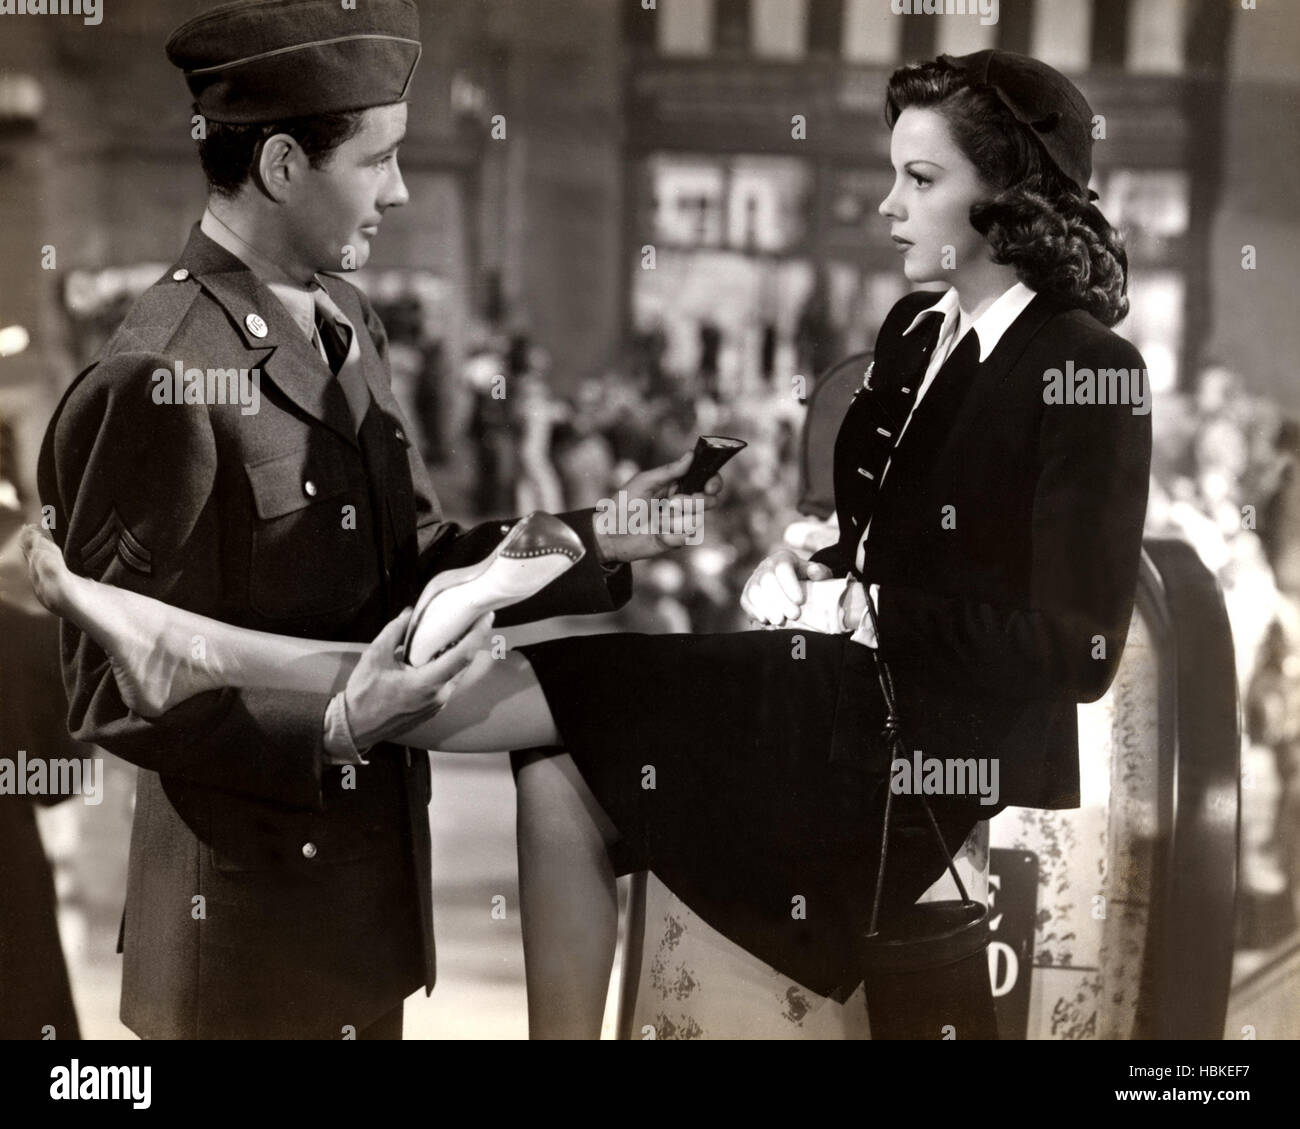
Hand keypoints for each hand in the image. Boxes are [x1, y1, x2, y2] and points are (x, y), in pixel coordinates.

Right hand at [342, 608, 494, 749]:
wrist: (355, 727)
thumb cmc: (364, 693)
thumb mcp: (375, 655)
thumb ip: (394, 631)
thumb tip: (410, 613)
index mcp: (427, 684)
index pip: (462, 656)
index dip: (477, 634)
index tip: (485, 617)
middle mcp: (438, 697)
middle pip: (464, 664)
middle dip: (470, 640)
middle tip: (472, 618)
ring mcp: (437, 706)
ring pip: (456, 674)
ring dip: (457, 654)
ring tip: (457, 632)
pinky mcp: (433, 709)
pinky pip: (447, 684)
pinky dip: (447, 667)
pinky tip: (440, 654)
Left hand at [594, 451, 723, 563]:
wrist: (612, 533)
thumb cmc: (624, 504)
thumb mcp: (644, 482)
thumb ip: (669, 471)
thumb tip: (690, 455)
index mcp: (678, 484)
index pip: (706, 479)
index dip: (714, 482)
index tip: (709, 486)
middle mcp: (684, 502)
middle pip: (709, 501)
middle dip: (693, 502)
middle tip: (671, 504)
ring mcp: (681, 521)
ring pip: (696, 520)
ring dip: (674, 520)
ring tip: (655, 520)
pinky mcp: (677, 539)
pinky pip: (684, 537)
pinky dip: (669, 536)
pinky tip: (656, 534)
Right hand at [740, 549, 832, 626]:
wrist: (788, 583)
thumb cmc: (804, 579)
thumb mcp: (814, 572)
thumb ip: (819, 572)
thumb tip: (816, 573)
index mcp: (783, 558)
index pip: (782, 568)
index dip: (790, 584)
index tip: (801, 601)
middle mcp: (765, 566)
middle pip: (767, 580)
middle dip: (780, 600)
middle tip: (794, 615)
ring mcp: (754, 579)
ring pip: (754, 590)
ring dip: (766, 607)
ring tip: (780, 621)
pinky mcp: (747, 592)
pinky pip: (746, 600)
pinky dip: (754, 611)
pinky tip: (765, 621)